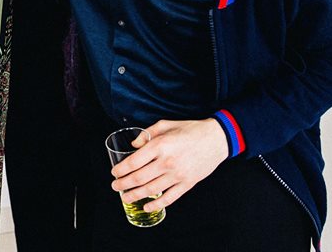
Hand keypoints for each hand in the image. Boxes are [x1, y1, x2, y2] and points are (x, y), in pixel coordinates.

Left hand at [110, 119, 227, 211]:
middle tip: (115, 186)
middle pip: (139, 178)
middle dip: (123, 184)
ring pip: (151, 190)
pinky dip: (156, 204)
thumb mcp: (165, 124)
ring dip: (135, 195)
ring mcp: (178, 175)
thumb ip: (146, 134)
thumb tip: (133, 145)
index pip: (133, 162)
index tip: (114, 172)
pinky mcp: (187, 183)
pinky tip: (147, 206)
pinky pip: (169, 198)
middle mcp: (167, 162)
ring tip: (125, 197)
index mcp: (160, 145)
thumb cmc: (190, 130)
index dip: (121, 169)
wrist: (217, 139)